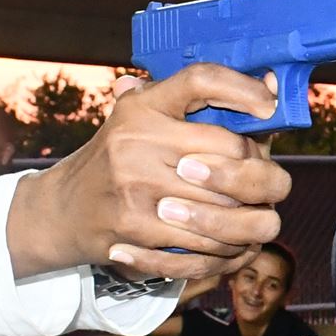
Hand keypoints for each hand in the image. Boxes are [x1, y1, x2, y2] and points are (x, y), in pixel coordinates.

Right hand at [6, 65, 291, 282]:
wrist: (63, 209)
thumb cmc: (119, 161)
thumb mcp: (144, 120)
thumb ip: (199, 106)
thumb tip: (272, 85)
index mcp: (144, 106)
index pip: (200, 80)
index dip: (243, 90)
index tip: (269, 106)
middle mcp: (138, 141)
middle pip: (234, 156)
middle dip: (263, 179)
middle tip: (267, 188)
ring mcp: (135, 187)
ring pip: (228, 212)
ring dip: (249, 225)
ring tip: (253, 225)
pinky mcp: (135, 229)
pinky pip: (203, 249)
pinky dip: (224, 255)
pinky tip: (229, 250)